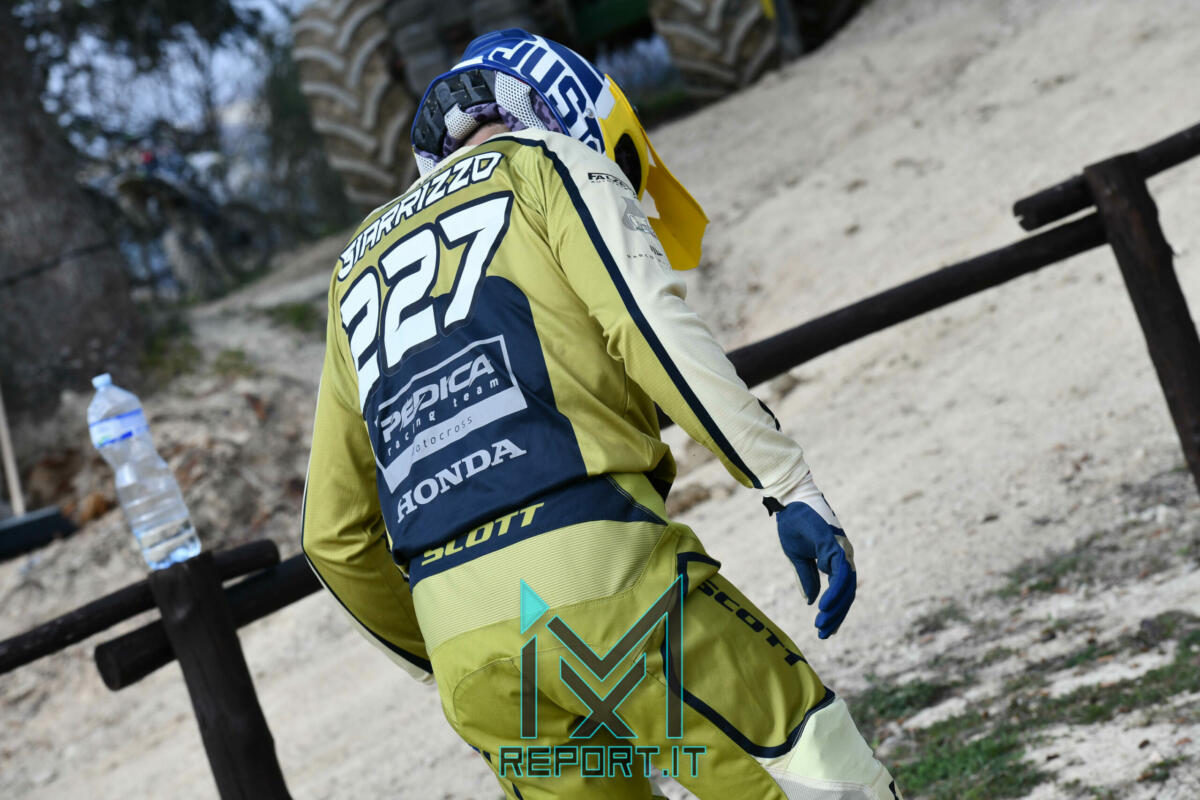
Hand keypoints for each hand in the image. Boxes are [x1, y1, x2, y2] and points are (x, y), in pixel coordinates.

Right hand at [770, 482, 855, 638]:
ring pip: (847, 587)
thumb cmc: (793, 523)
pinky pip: (841, 574)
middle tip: (824, 634)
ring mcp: (842, 550)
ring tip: (823, 625)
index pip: (841, 590)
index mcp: (835, 558)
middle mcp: (843, 555)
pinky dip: (836, 592)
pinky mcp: (836, 546)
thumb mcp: (797, 557)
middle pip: (847, 593)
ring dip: (836, 608)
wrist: (788, 500)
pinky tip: (824, 607)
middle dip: (836, 615)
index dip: (835, 610)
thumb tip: (811, 601)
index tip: (825, 629)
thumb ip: (806, 578)